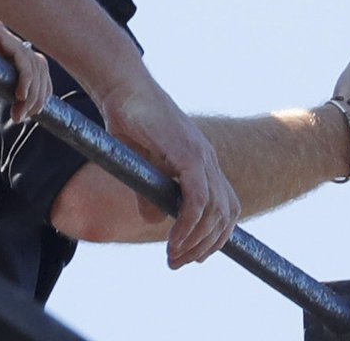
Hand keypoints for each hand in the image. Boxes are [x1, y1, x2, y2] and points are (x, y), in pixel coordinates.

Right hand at [0, 14, 51, 141]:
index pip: (32, 69)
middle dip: (38, 93)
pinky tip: (20, 95)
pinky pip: (20, 55)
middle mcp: (4, 42)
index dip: (38, 91)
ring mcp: (1, 35)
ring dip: (33, 90)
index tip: (29, 113)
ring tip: (21, 110)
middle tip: (25, 115)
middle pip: (38, 66)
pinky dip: (26, 76)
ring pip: (33, 62)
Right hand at [99, 74, 240, 268]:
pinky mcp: (187, 152)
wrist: (123, 87)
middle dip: (206, 246)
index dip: (214, 235)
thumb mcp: (141, 164)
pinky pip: (198, 198)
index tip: (193, 255)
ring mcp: (201, 154)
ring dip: (198, 241)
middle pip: (226, 213)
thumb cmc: (129, 119)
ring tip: (174, 257)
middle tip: (178, 263)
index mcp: (201, 160)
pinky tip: (173, 240)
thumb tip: (155, 220)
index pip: (225, 206)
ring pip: (215, 210)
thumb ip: (150, 192)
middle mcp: (208, 158)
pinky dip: (189, 224)